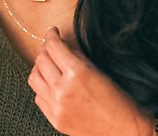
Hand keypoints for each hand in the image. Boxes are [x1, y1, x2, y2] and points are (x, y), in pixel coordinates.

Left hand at [28, 27, 155, 135]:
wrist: (123, 130)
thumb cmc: (120, 100)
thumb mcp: (101, 71)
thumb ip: (80, 58)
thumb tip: (64, 46)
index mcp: (77, 73)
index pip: (54, 47)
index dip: (51, 36)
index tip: (52, 32)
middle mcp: (62, 89)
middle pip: (41, 60)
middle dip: (45, 50)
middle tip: (52, 46)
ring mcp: (56, 106)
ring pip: (34, 78)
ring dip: (40, 68)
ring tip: (49, 65)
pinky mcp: (54, 119)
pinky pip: (38, 97)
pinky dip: (42, 87)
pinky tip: (52, 84)